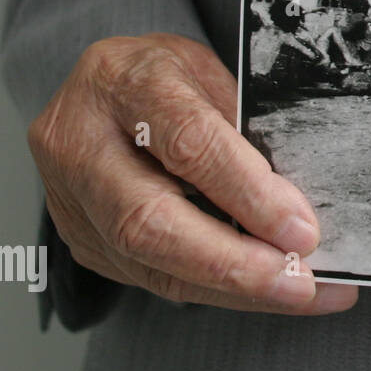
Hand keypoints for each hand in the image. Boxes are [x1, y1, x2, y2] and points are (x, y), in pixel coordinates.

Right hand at [27, 33, 358, 314]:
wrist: (105, 84)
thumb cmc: (168, 77)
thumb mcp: (214, 77)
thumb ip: (246, 135)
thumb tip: (297, 209)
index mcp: (122, 81)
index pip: (187, 143)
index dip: (247, 193)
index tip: (300, 230)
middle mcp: (80, 142)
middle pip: (147, 222)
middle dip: (232, 265)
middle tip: (298, 284)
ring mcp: (70, 198)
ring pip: (148, 264)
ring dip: (232, 289)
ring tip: (295, 294)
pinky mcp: (82, 240)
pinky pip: (150, 277)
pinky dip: (213, 290)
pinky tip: (259, 292)